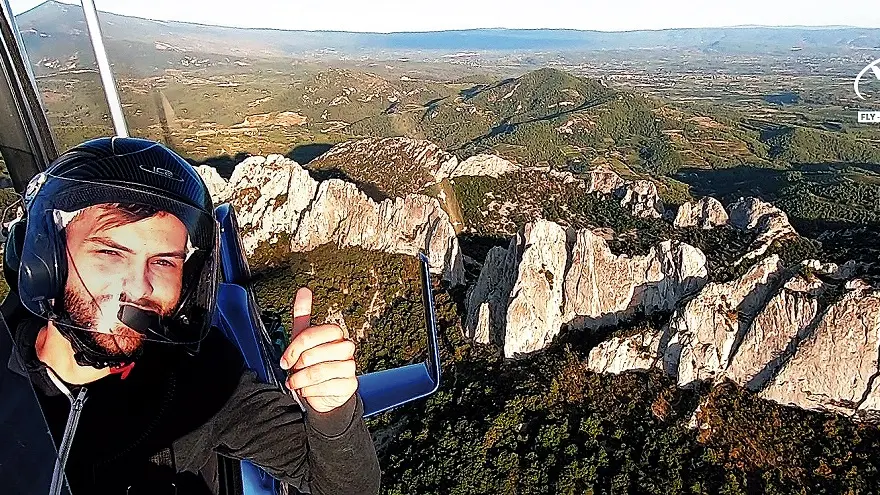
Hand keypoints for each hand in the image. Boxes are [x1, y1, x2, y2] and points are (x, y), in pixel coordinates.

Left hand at [279, 288, 357, 412]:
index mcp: (335, 334)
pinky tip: (308, 391)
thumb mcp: (303, 339)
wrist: (321, 392)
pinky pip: (326, 387)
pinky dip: (310, 392)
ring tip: (295, 384)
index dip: (298, 346)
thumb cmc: (310, 363)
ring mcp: (350, 367)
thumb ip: (303, 314)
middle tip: (292, 372)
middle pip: (317, 353)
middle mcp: (346, 348)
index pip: (318, 333)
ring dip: (301, 381)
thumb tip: (304, 290)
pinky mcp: (350, 385)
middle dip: (298, 365)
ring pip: (320, 371)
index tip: (286, 359)